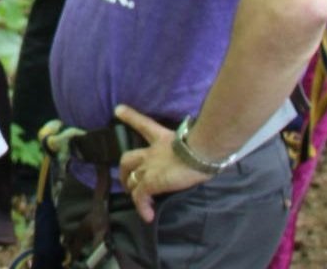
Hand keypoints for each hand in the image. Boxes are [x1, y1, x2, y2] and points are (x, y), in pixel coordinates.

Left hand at [113, 105, 211, 222]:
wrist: (201, 151)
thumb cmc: (203, 144)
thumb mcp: (195, 139)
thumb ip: (195, 141)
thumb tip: (208, 142)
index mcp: (162, 138)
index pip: (143, 124)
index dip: (129, 116)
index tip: (118, 110)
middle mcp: (151, 153)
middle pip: (128, 159)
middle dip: (124, 170)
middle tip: (126, 179)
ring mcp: (149, 168)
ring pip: (132, 179)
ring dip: (133, 190)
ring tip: (138, 201)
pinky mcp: (151, 182)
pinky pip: (140, 197)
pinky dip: (142, 207)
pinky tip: (148, 217)